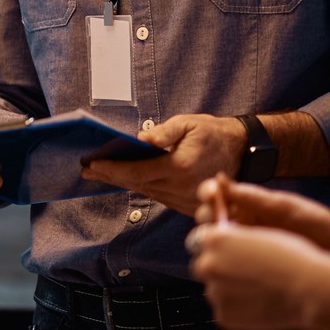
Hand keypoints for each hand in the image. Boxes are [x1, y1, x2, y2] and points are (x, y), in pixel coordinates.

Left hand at [81, 113, 244, 214]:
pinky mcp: (188, 206)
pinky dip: (142, 188)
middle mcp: (181, 189)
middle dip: (110, 177)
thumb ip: (163, 132)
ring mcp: (185, 200)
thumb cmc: (214, 134)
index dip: (112, 169)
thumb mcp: (189, 123)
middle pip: (137, 184)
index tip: (91, 165)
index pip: (137, 172)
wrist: (243, 152)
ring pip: (146, 192)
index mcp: (180, 168)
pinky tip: (126, 180)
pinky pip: (159, 197)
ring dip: (123, 183)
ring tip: (100, 174)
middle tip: (86, 172)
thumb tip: (140, 139)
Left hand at [185, 218, 329, 329]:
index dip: (218, 248)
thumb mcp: (260, 235)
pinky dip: (238, 311)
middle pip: (202, 267)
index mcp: (215, 239)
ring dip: (228, 291)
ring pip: (214, 291)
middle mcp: (208, 265)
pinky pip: (225, 312)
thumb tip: (225, 246)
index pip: (202, 242)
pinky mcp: (224, 317)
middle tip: (245, 276)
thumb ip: (235, 240)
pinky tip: (260, 306)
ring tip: (258, 292)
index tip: (231, 254)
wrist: (310, 289)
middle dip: (218, 270)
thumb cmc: (293, 258)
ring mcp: (215, 293)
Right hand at [195, 173, 329, 252]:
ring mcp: (242, 246)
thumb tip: (220, 180)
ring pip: (212, 243)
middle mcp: (239, 224)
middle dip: (207, 217)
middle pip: (207, 219)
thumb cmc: (316, 224)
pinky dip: (223, 262)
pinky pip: (225, 264)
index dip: (208, 194)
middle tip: (217, 220)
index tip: (212, 195)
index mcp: (245, 204)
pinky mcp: (246, 266)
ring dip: (212, 241)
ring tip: (226, 242)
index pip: (214, 196)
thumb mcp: (283, 207)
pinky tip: (231, 261)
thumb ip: (251, 197)